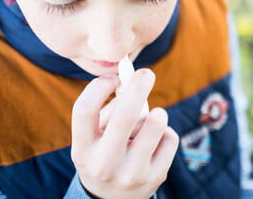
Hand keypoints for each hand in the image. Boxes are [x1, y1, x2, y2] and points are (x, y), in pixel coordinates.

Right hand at [70, 69, 178, 198]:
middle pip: (124, 115)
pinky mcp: (156, 178)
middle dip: (138, 86)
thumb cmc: (104, 153)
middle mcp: (104, 164)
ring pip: (156, 123)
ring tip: (150, 120)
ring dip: (156, 113)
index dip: (99, 86)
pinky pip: (170, 137)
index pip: (84, 110)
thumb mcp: (94, 138)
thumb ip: (109, 109)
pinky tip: (155, 142)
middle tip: (146, 74)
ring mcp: (131, 174)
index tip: (114, 78)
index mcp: (82, 150)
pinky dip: (165, 132)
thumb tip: (134, 80)